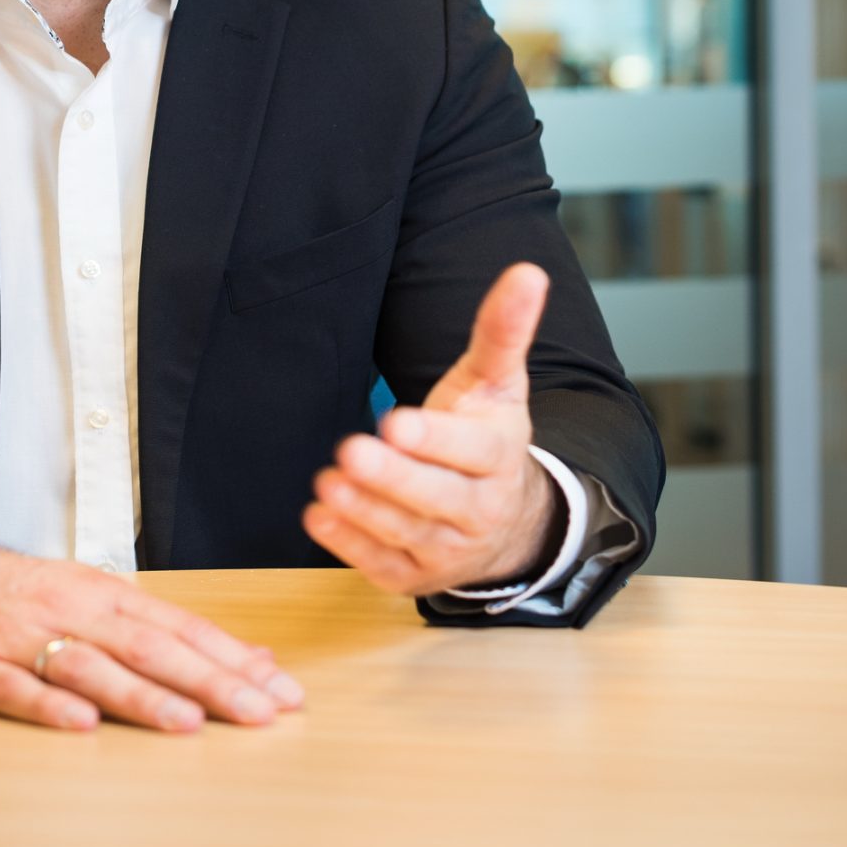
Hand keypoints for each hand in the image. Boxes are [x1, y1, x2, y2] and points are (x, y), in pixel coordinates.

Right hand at [0, 535, 305, 732]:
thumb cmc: (18, 595)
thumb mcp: (96, 600)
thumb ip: (168, 632)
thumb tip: (250, 657)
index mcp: (105, 595)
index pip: (182, 628)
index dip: (233, 660)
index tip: (282, 691)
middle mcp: (71, 610)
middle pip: (149, 648)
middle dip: (208, 681)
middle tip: (258, 712)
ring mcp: (20, 636)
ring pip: (89, 666)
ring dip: (139, 696)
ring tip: (187, 722)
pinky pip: (13, 687)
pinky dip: (47, 704)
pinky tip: (79, 724)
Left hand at [302, 261, 561, 596]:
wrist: (507, 518)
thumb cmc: (487, 436)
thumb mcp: (496, 381)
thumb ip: (503, 329)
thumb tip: (527, 271)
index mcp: (498, 455)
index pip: (470, 450)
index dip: (434, 439)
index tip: (396, 421)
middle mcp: (479, 508)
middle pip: (437, 498)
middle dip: (393, 478)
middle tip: (350, 450)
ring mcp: (448, 547)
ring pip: (407, 533)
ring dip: (365, 511)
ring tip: (327, 482)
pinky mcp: (416, 574)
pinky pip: (384, 567)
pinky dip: (351, 547)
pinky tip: (319, 519)